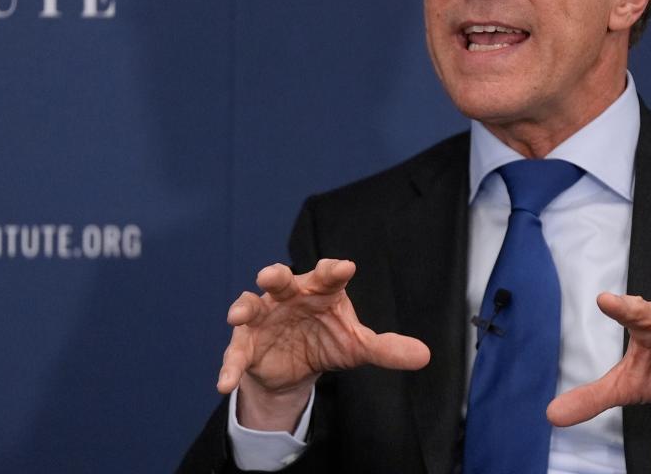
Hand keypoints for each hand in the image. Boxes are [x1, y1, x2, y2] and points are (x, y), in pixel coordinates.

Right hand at [217, 259, 430, 429]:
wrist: (295, 366)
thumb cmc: (328, 339)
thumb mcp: (357, 345)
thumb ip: (386, 348)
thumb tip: (425, 356)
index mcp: (320, 290)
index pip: (328, 274)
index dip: (334, 270)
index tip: (344, 267)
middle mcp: (289, 295)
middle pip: (281, 279)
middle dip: (275, 275)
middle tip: (271, 275)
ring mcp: (263, 316)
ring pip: (250, 304)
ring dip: (243, 307)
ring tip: (237, 315)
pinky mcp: (246, 343)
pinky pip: (235, 353)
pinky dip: (230, 367)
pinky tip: (226, 383)